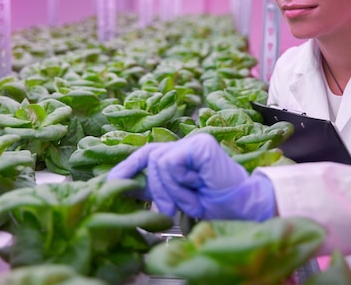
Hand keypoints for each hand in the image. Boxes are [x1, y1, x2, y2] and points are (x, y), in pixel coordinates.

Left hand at [107, 133, 275, 220]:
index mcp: (179, 155)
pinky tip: (197, 185)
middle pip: (149, 156)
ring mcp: (194, 141)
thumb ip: (152, 189)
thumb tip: (122, 185)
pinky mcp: (200, 144)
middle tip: (167, 209)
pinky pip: (171, 162)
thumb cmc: (214, 206)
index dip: (127, 167)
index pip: (146, 154)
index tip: (110, 182)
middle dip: (153, 187)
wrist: (241, 208)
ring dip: (171, 189)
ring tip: (191, 197)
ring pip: (158, 162)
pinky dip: (180, 182)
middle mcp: (186, 144)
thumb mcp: (175, 198)